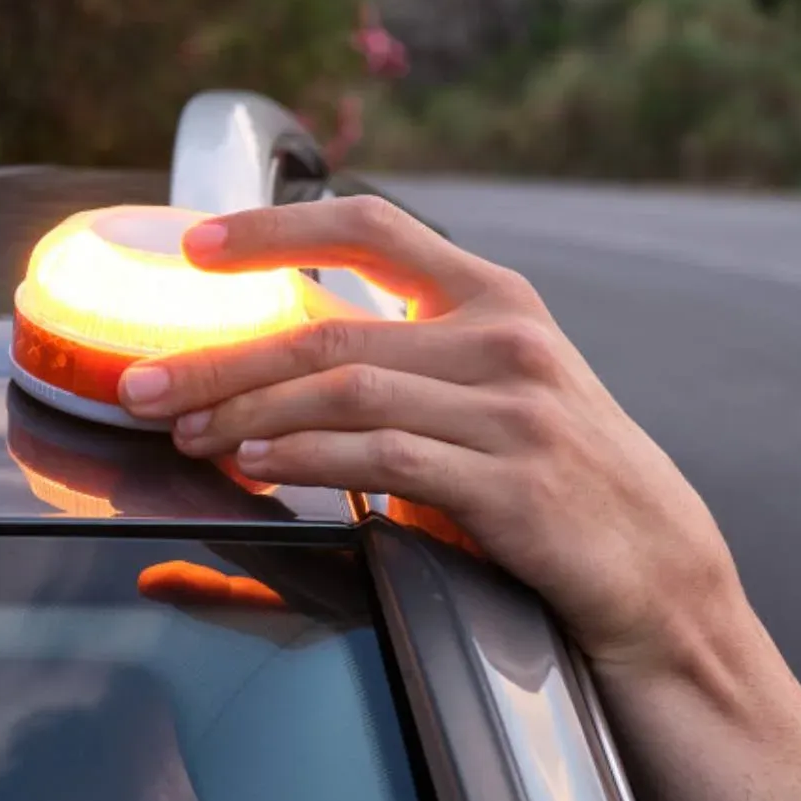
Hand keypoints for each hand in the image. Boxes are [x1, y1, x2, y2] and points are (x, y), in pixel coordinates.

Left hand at [116, 195, 746, 677]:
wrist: (659, 575)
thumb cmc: (560, 486)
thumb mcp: (496, 401)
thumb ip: (409, 372)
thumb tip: (277, 387)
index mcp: (497, 300)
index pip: (374, 228)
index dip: (278, 225)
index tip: (196, 241)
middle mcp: (506, 339)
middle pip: (330, 326)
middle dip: (219, 355)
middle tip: (141, 384)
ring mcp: (514, 410)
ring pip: (347, 389)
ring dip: (248, 413)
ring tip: (185, 434)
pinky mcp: (513, 483)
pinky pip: (386, 459)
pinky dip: (311, 458)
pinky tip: (259, 466)